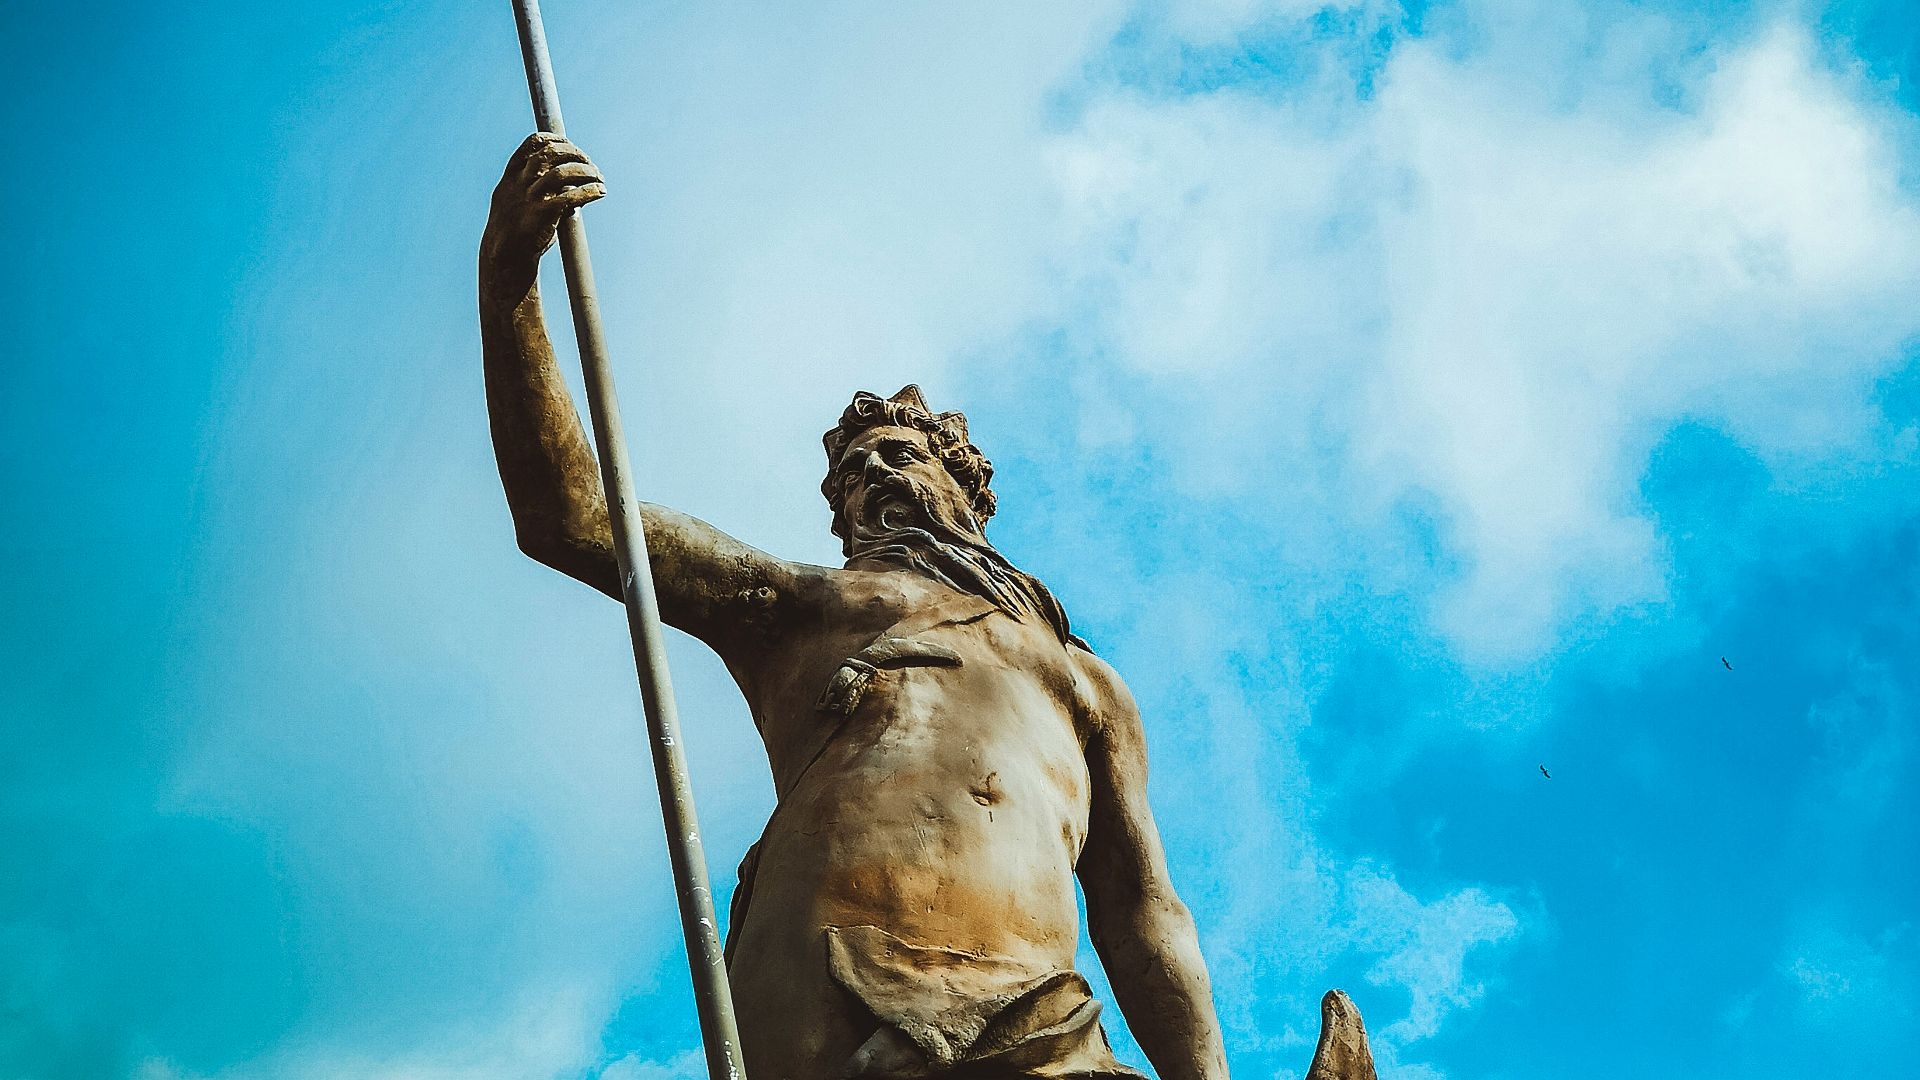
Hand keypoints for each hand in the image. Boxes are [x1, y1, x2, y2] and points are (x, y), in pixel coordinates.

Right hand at [481, 132, 605, 286]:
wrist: (506, 258)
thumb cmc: (517, 228)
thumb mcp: (517, 201)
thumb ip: (536, 186)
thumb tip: (569, 177)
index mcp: (512, 176)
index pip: (532, 144)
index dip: (555, 139)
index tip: (571, 144)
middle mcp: (519, 183)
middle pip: (550, 153)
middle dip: (575, 154)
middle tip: (591, 164)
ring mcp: (529, 199)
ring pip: (561, 172)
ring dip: (586, 171)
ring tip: (600, 177)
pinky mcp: (542, 215)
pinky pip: (570, 197)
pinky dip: (589, 191)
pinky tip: (600, 192)